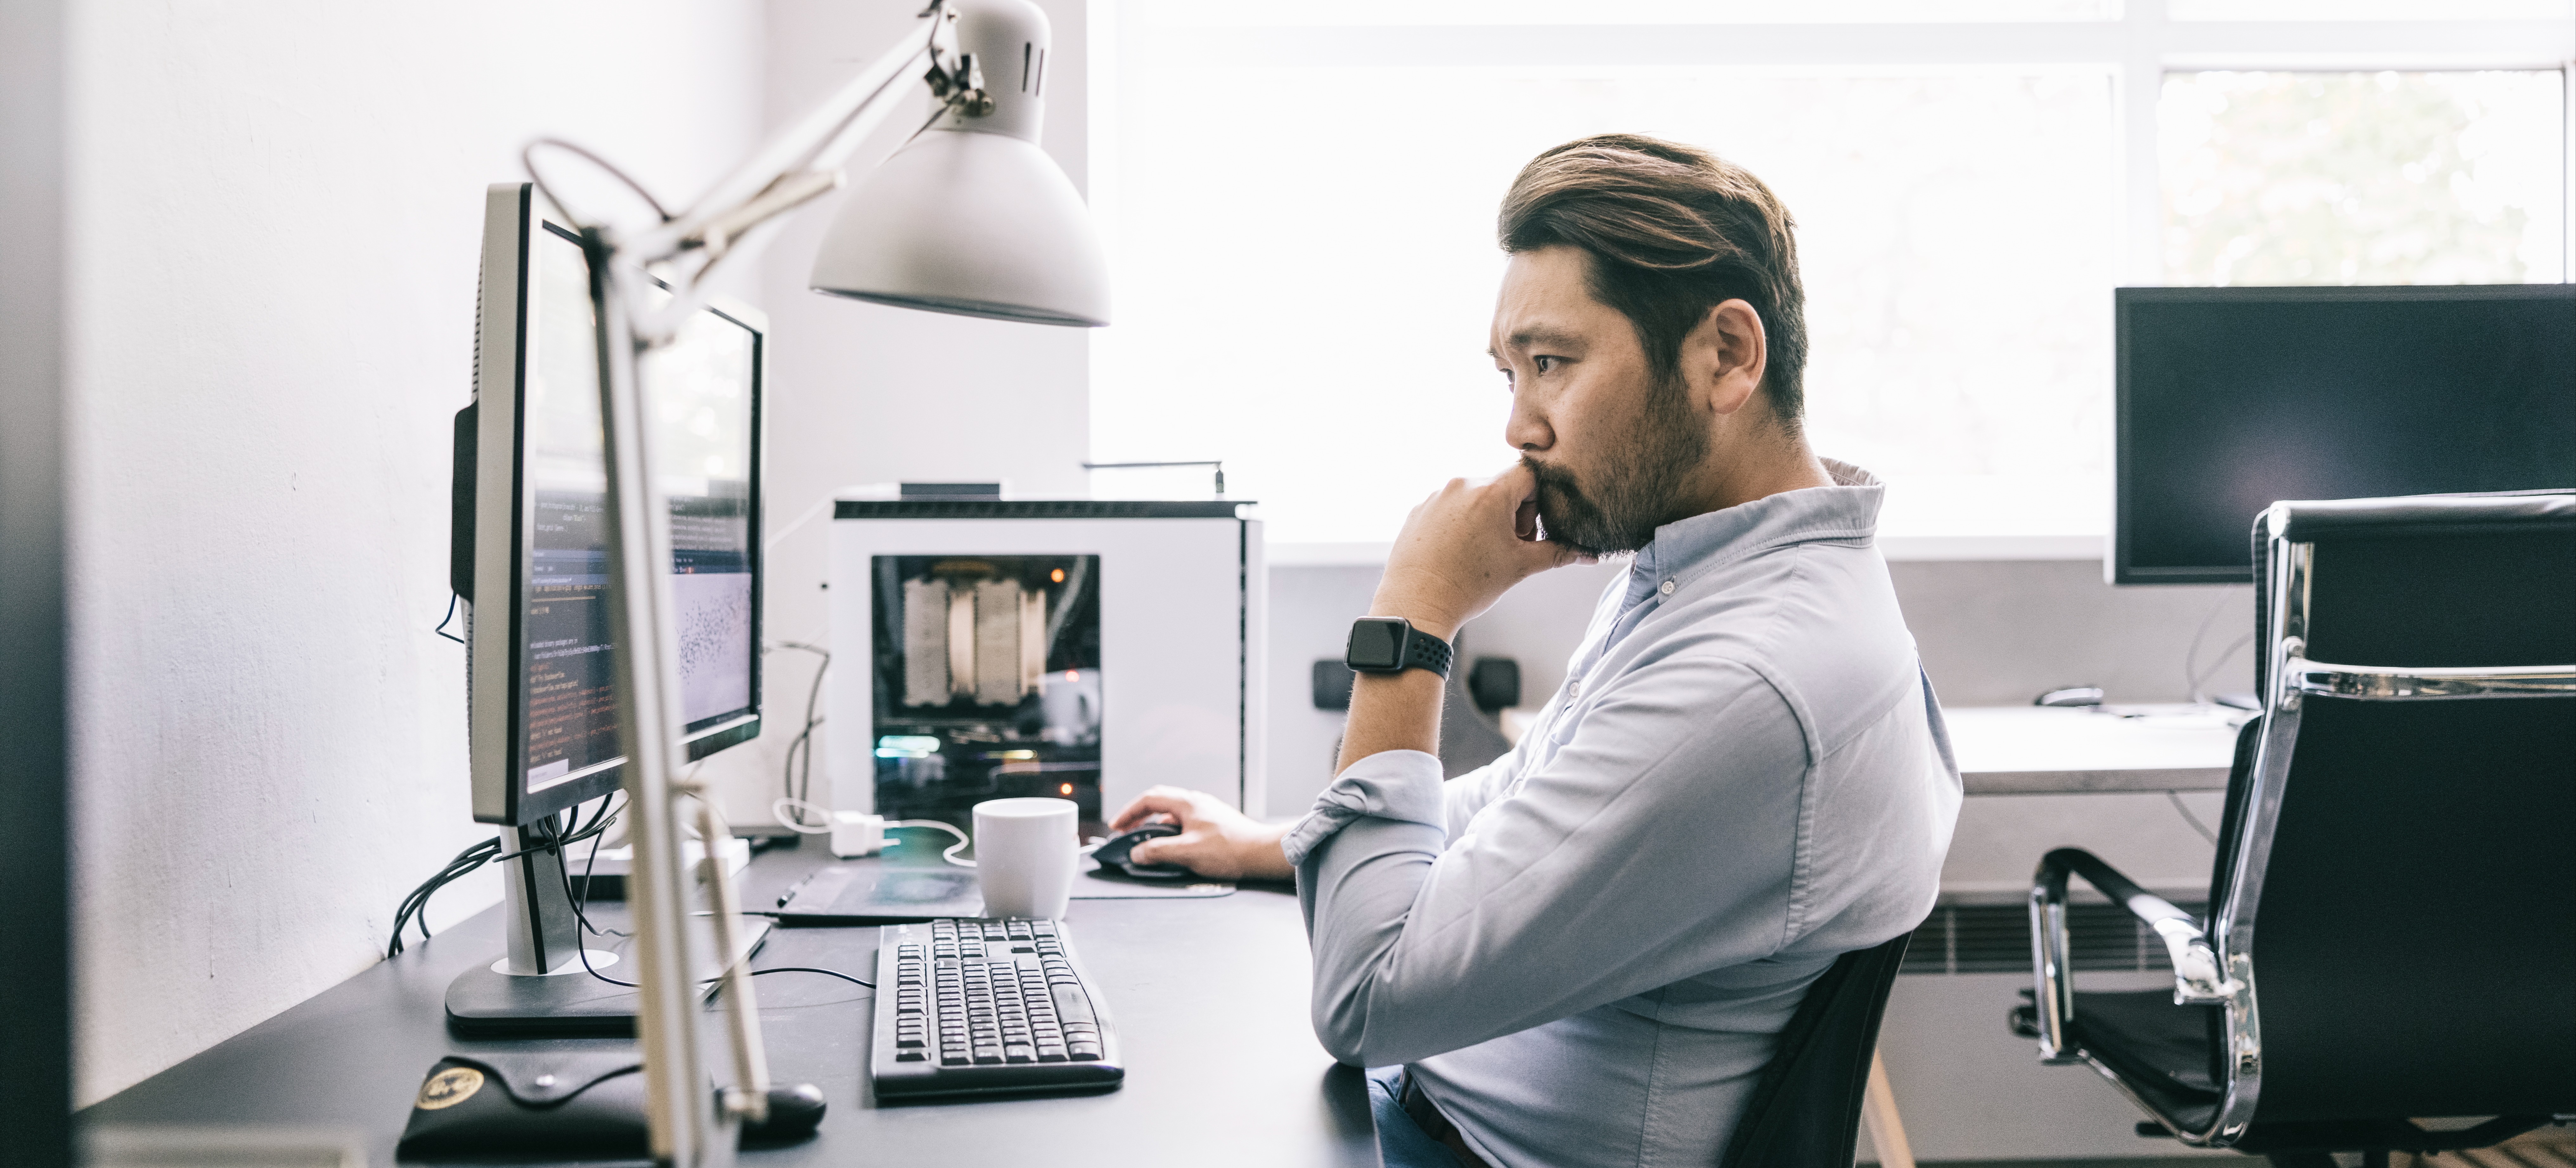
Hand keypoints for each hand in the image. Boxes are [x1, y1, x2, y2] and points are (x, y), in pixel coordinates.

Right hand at [1104, 786, 1292, 880]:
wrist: (1262, 853)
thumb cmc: (1231, 849)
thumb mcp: (1187, 852)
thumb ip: (1158, 852)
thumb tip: (1137, 852)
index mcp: (1188, 803)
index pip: (1149, 799)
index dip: (1129, 812)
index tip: (1117, 826)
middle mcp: (1196, 803)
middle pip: (1159, 803)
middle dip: (1139, 817)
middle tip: (1126, 832)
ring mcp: (1206, 812)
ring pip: (1172, 815)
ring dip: (1155, 827)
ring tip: (1147, 844)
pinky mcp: (1213, 824)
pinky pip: (1184, 825)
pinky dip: (1171, 834)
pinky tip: (1171, 849)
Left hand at [1373, 462, 1587, 637]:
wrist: (1416, 606)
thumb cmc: (1469, 587)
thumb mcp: (1520, 567)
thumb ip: (1557, 553)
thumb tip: (1589, 554)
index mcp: (1490, 492)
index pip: (1529, 473)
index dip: (1537, 499)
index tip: (1528, 528)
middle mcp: (1461, 485)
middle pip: (1501, 485)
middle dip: (1512, 513)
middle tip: (1507, 547)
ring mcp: (1436, 496)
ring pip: (1475, 496)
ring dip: (1485, 518)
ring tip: (1479, 553)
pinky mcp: (1418, 509)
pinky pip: (1449, 507)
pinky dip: (1459, 524)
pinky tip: (1456, 553)